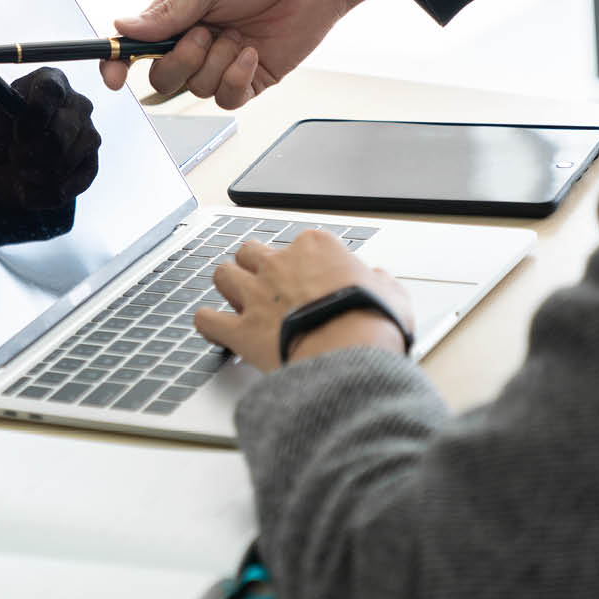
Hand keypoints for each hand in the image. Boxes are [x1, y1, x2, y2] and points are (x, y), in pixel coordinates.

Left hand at [0, 66, 100, 211]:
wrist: (8, 160)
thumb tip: (5, 137)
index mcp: (50, 82)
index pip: (50, 91)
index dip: (32, 115)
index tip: (16, 134)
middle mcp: (77, 104)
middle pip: (59, 134)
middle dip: (28, 154)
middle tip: (13, 158)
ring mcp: (89, 134)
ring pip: (63, 164)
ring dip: (33, 176)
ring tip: (19, 171)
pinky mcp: (91, 164)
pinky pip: (70, 186)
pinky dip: (42, 195)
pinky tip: (29, 189)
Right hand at [99, 0, 407, 108]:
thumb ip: (167, 12)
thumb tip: (123, 27)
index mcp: (175, 18)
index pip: (134, 49)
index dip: (118, 65)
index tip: (114, 77)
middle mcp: (193, 44)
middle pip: (162, 78)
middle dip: (180, 61)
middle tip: (204, 34)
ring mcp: (220, 64)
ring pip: (196, 89)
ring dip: (216, 63)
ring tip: (238, 36)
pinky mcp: (247, 81)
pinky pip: (226, 99)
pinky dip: (236, 78)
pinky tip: (252, 53)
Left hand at [195, 229, 414, 372]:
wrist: (350, 355)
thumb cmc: (372, 322)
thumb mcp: (392, 293)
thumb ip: (378, 280)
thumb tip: (377, 279)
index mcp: (315, 247)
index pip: (299, 243)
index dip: (302, 263)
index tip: (310, 280)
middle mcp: (279, 264)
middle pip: (251, 251)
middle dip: (254, 266)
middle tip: (266, 286)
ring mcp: (256, 295)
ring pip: (223, 274)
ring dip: (228, 287)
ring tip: (238, 302)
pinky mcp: (241, 329)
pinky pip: (207, 319)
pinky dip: (208, 325)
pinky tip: (216, 330)